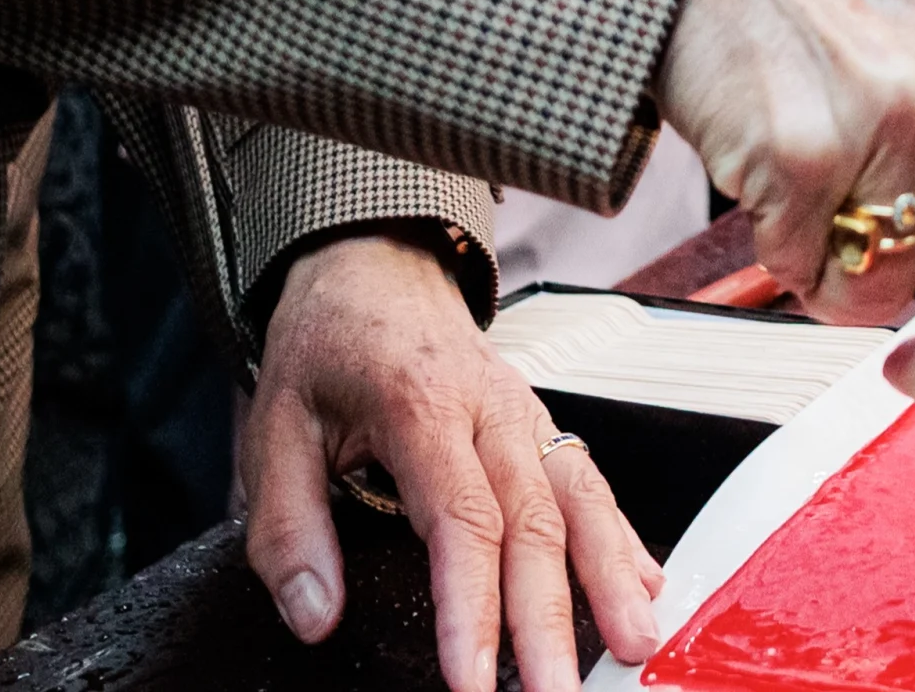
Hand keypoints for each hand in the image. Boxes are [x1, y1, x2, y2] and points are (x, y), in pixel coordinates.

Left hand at [243, 235, 664, 691]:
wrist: (371, 264)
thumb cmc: (326, 344)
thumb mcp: (272, 425)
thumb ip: (287, 528)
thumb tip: (314, 616)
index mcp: (420, 403)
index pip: (460, 518)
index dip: (472, 606)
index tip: (472, 679)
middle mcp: (489, 407)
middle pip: (534, 522)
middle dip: (550, 620)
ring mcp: (526, 412)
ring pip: (581, 500)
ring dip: (609, 580)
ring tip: (632, 647)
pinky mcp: (542, 422)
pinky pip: (591, 481)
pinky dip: (621, 539)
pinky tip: (642, 587)